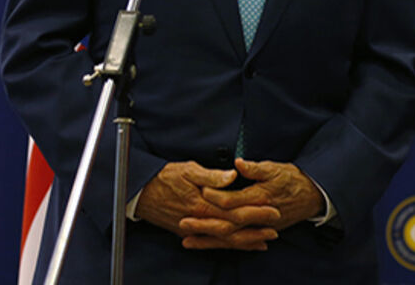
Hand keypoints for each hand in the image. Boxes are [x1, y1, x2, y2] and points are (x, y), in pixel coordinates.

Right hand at [135, 161, 279, 250]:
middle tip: (276, 229)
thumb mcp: (188, 170)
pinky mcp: (188, 232)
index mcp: (201, 205)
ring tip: (265, 240)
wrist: (139, 192)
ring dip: (245, 241)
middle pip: (232, 230)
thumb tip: (233, 175)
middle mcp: (198, 221)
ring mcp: (192, 229)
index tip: (273, 209)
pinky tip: (243, 244)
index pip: (234, 211)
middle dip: (255, 230)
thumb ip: (212, 176)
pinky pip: (212, 241)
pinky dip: (229, 244)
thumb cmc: (164, 178)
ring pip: (223, 240)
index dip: (255, 212)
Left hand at [197, 159, 324, 236]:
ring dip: (209, 240)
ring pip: (231, 237)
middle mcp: (259, 216)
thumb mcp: (275, 168)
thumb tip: (238, 163)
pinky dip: (222, 245)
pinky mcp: (260, 232)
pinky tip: (207, 245)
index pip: (233, 201)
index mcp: (261, 197)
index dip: (215, 197)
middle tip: (183, 222)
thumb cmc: (293, 180)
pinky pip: (238, 242)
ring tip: (187, 240)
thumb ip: (255, 168)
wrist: (312, 196)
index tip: (200, 192)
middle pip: (228, 224)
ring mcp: (260, 227)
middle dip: (204, 225)